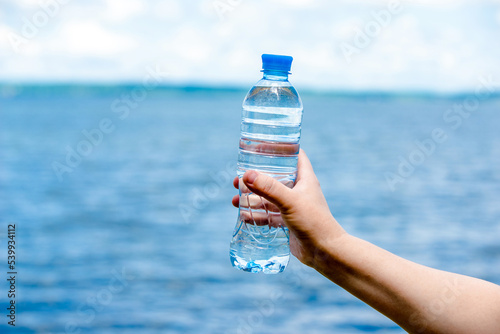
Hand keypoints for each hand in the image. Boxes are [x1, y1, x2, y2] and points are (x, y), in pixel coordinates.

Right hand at [232, 149, 345, 266]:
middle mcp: (299, 190)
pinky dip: (256, 214)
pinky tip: (242, 216)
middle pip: (275, 177)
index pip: (294, 155)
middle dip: (257, 177)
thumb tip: (246, 175)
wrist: (325, 252)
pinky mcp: (287, 222)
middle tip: (239, 177)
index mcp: (304, 179)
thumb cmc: (313, 222)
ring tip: (234, 198)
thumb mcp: (290, 201)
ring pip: (268, 197)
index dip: (280, 148)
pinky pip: (268, 215)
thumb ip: (269, 188)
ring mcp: (292, 207)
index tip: (262, 146)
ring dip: (252, 197)